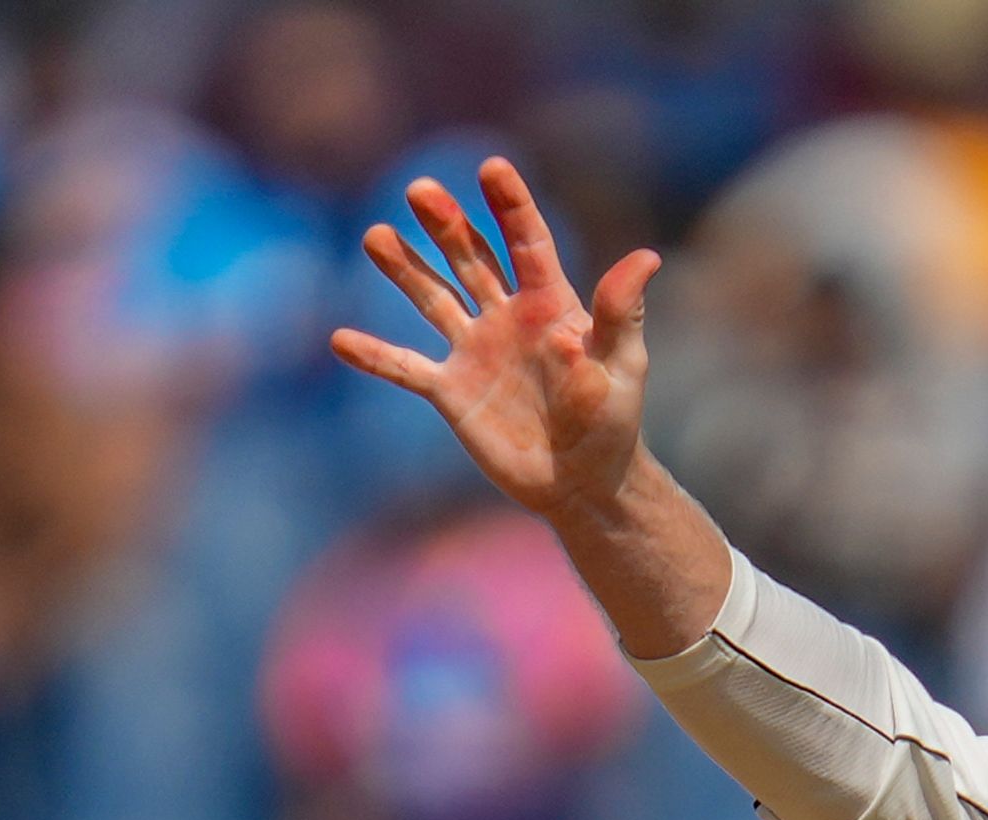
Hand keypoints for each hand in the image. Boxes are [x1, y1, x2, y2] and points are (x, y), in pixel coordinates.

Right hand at [333, 158, 660, 528]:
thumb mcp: (622, 366)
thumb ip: (621, 313)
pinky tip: (340, 340)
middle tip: (421, 190)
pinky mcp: (452, 391)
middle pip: (470, 258)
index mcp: (551, 305)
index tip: (493, 168)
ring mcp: (475, 351)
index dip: (511, 205)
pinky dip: (375, 356)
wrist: (584, 484)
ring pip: (433, 298)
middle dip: (447, 224)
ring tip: (376, 236)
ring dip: (405, 269)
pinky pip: (406, 368)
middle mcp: (507, 318)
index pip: (528, 242)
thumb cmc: (613, 423)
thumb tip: (646, 257)